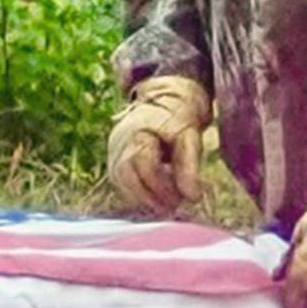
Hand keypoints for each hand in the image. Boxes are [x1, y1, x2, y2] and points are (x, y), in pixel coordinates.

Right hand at [106, 75, 211, 214]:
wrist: (164, 101)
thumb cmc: (179, 120)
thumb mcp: (190, 139)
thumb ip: (189, 168)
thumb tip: (193, 198)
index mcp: (137, 131)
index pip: (144, 165)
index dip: (163, 186)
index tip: (185, 198)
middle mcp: (119, 141)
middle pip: (127, 177)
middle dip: (151, 197)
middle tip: (175, 206)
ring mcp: (113, 150)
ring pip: (122, 182)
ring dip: (144, 197)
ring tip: (169, 203)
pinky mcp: (114, 159)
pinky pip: (122, 181)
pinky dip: (139, 192)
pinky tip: (158, 194)